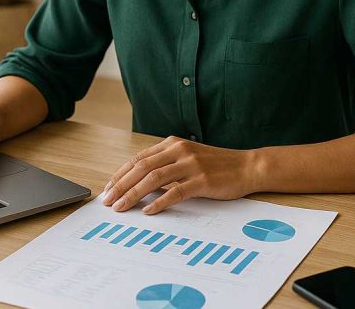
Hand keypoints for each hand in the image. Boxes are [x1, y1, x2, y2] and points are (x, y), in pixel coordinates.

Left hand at [101, 136, 258, 214]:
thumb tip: (139, 184)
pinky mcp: (202, 180)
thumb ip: (166, 165)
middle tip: (108, 201)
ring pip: (154, 178)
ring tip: (121, 207)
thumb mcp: (188, 158)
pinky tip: (149, 211)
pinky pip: (175, 191)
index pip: (138, 158)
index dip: (120, 174)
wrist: (247, 166)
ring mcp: (190, 164)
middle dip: (121, 185)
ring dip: (134, 194)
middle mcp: (179, 150)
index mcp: (172, 144)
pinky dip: (159, 202)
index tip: (108, 189)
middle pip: (141, 167)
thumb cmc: (216, 165)